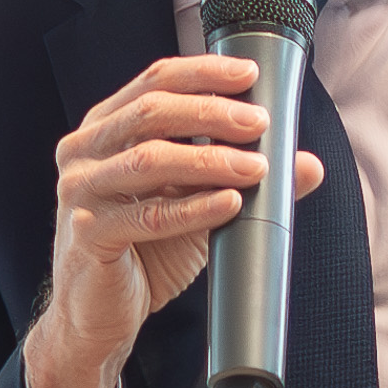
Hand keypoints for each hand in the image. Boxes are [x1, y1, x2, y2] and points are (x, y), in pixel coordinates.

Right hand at [29, 54, 321, 387]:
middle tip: (260, 123)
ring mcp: (80, 191)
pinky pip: (149, 215)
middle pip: (150, 112)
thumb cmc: (144, 250)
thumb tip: (308, 164)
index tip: (250, 76)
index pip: (154, 81)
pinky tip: (230, 203)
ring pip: (150, 159)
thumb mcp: (197, 204)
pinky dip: (195, 208)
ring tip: (257, 167)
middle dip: (212, 113)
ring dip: (210, 160)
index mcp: (104, 128)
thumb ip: (243, 178)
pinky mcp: (88, 234)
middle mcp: (84, 151)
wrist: (98, 313)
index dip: (204, 74)